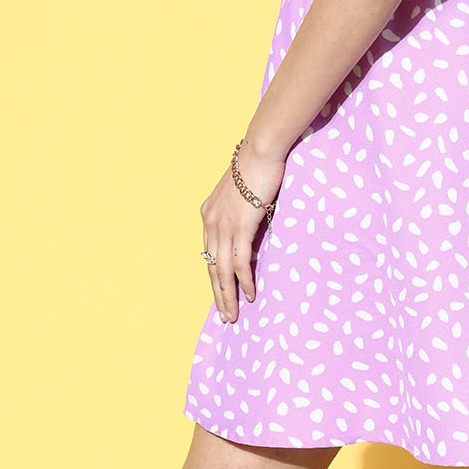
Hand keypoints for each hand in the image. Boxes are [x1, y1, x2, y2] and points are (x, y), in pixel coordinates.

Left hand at [200, 138, 285, 323]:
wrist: (259, 152)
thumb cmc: (256, 168)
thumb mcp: (241, 194)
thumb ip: (240, 213)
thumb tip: (249, 229)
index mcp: (208, 215)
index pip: (209, 254)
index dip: (215, 277)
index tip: (220, 295)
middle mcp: (210, 223)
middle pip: (212, 267)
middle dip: (218, 294)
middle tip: (226, 316)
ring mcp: (223, 226)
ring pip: (223, 270)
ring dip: (228, 295)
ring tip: (234, 315)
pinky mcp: (239, 227)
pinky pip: (240, 262)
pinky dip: (244, 281)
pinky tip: (250, 294)